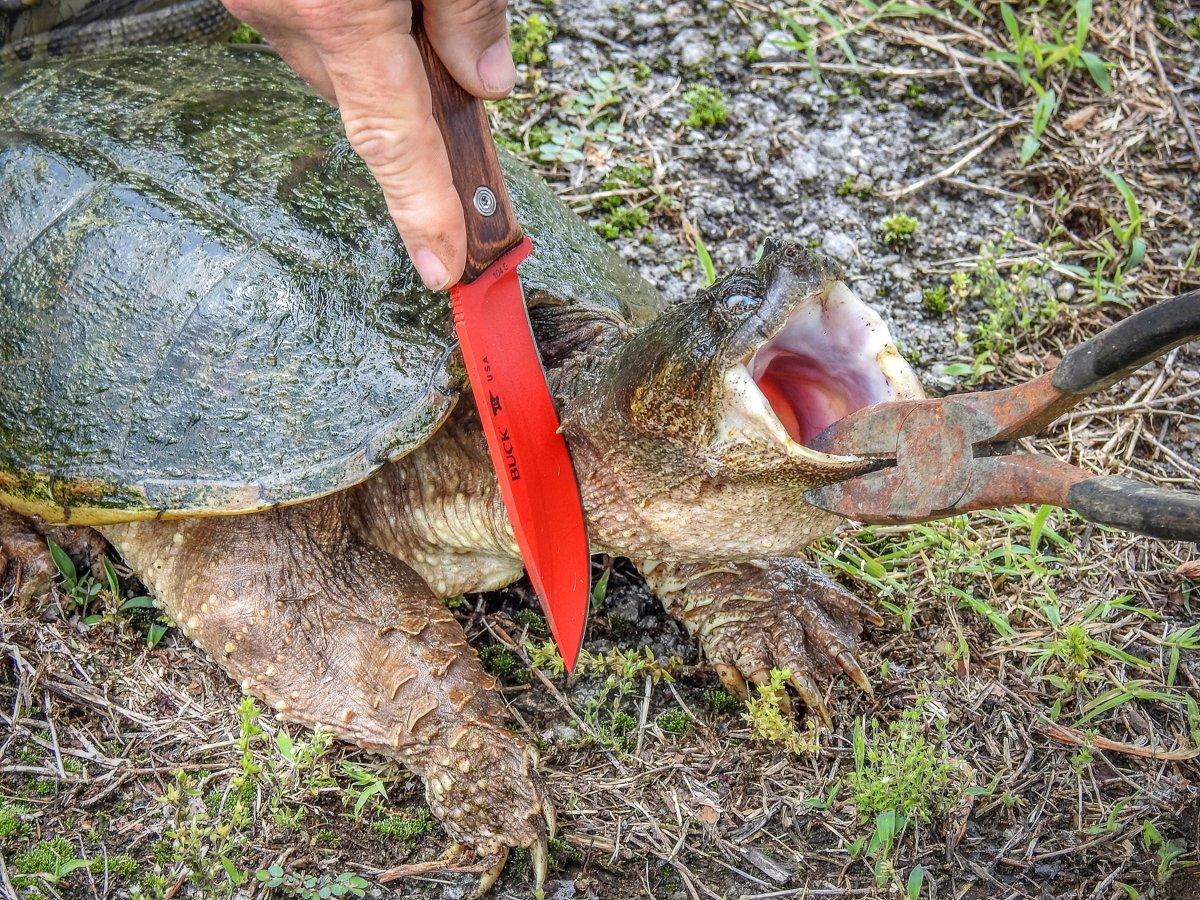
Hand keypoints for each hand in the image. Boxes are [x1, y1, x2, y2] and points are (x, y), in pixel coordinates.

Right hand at [223, 0, 516, 289]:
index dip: (421, 212)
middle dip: (422, 102)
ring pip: (339, 71)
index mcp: (339, 9)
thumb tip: (485, 80)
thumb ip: (468, 12)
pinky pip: (312, 33)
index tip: (441, 268)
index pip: (393, 141)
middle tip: (466, 61)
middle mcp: (286, 12)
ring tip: (416, 0)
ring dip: (384, 56)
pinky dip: (352, 27)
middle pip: (372, 108)